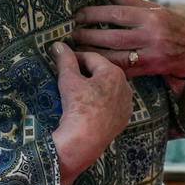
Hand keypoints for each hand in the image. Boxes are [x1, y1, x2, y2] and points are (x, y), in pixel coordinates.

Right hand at [50, 42, 134, 184]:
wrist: (85, 140)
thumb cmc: (78, 106)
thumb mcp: (69, 80)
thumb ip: (64, 60)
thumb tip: (58, 44)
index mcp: (114, 72)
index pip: (92, 57)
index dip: (75, 57)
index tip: (63, 60)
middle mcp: (125, 85)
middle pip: (102, 72)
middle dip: (86, 72)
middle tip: (69, 75)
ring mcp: (127, 103)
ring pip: (108, 89)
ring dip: (95, 87)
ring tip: (79, 91)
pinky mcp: (124, 118)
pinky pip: (112, 104)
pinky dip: (102, 102)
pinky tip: (90, 106)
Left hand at [69, 0, 184, 88]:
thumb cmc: (172, 24)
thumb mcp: (153, 8)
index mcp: (150, 16)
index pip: (117, 13)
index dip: (95, 14)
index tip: (78, 15)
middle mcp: (150, 36)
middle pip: (113, 36)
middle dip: (90, 35)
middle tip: (73, 34)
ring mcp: (150, 55)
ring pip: (115, 56)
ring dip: (93, 53)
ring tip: (77, 49)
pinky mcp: (148, 70)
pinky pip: (123, 70)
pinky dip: (106, 67)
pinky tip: (92, 63)